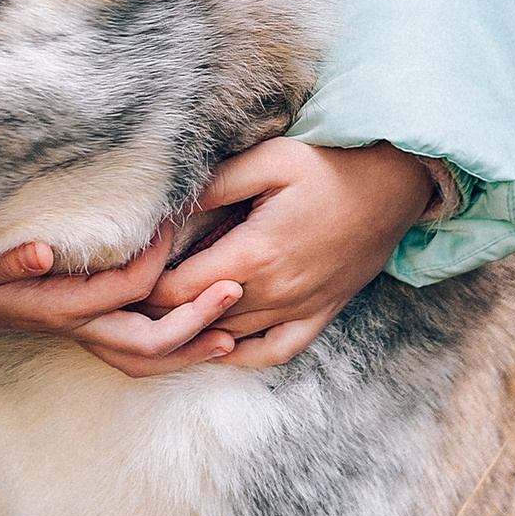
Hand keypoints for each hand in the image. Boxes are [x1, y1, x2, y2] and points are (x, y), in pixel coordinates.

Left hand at [143, 138, 434, 368]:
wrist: (396, 181)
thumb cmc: (328, 163)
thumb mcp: (267, 159)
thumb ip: (213, 186)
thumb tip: (165, 206)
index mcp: (256, 254)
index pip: (178, 290)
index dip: (141, 289)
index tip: (118, 279)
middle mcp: (278, 292)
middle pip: (198, 319)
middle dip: (157, 314)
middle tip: (125, 303)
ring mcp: (302, 308)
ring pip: (232, 339)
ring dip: (194, 332)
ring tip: (159, 320)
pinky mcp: (323, 312)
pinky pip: (277, 350)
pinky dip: (243, 355)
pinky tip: (219, 346)